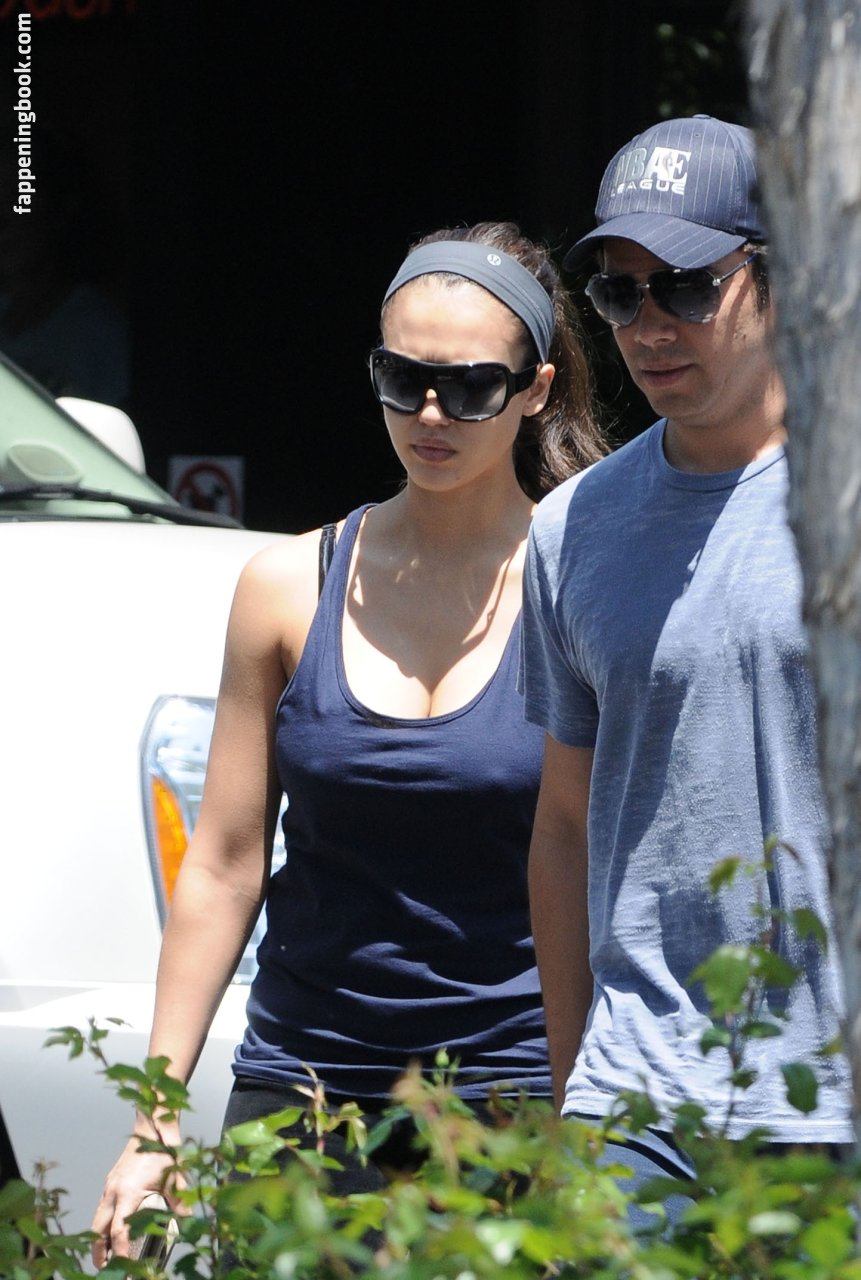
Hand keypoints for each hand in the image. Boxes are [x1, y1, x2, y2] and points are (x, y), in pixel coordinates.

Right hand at [90, 1125, 184, 1266]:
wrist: (151, 1127)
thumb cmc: (162, 1149)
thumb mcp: (175, 1175)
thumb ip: (179, 1199)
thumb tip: (186, 1218)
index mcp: (128, 1192)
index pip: (119, 1231)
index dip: (119, 1252)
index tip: (122, 1266)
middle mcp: (114, 1191)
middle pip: (98, 1230)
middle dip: (99, 1251)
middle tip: (104, 1267)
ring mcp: (110, 1186)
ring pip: (97, 1219)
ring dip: (99, 1238)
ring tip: (105, 1255)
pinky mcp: (111, 1181)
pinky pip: (102, 1207)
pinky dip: (102, 1222)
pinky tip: (110, 1228)